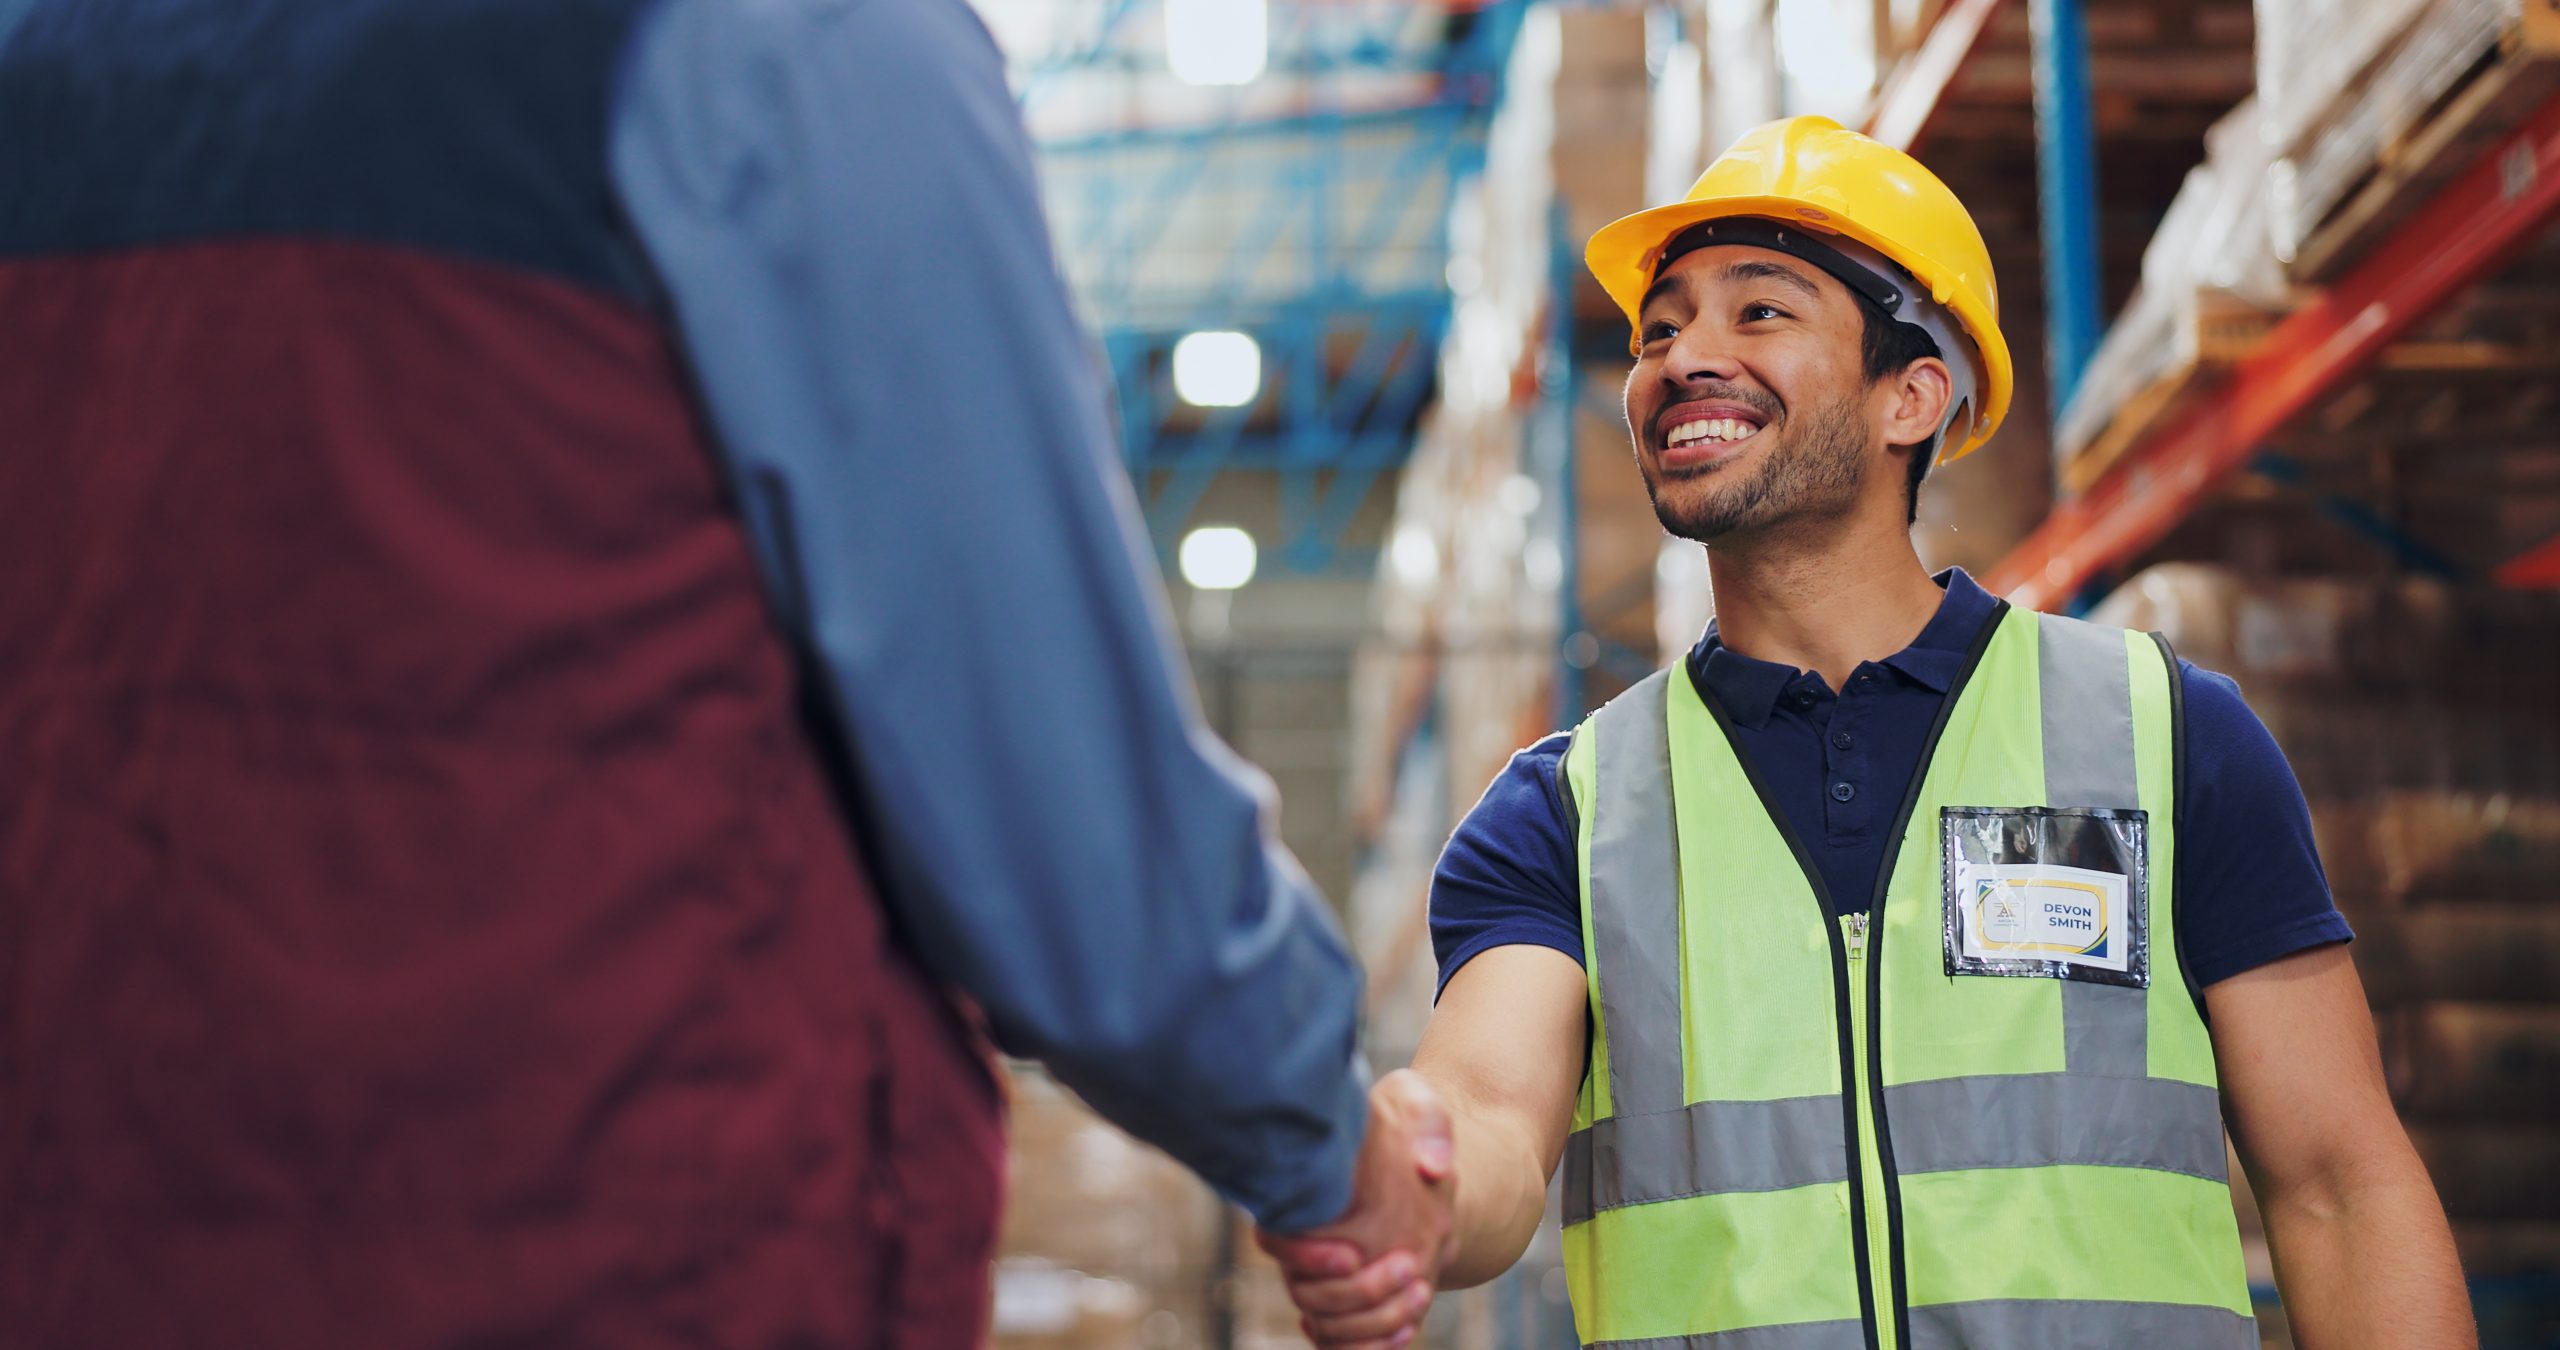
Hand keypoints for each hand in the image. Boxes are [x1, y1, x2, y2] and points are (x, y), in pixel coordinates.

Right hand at [1255, 1069, 1456, 1347]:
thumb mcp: (1419, 1104)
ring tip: (1419, 1292)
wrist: (1416, 1157)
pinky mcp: (1343, 1300)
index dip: (1305, 1254)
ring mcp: (1319, 1275)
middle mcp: (1303, 1241)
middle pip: (1305, 1293)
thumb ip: (1428, 1124)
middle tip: (1409, 1267)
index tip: (1353, 1253)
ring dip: (1371, 1321)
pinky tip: (1406, 1330)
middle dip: (1358, 1293)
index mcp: (1304, 1196)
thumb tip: (1432, 1167)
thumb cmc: (1406, 1126)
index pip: (1276, 1238)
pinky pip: (1338, 1342)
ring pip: (1324, 1323)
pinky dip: (1367, 1347)